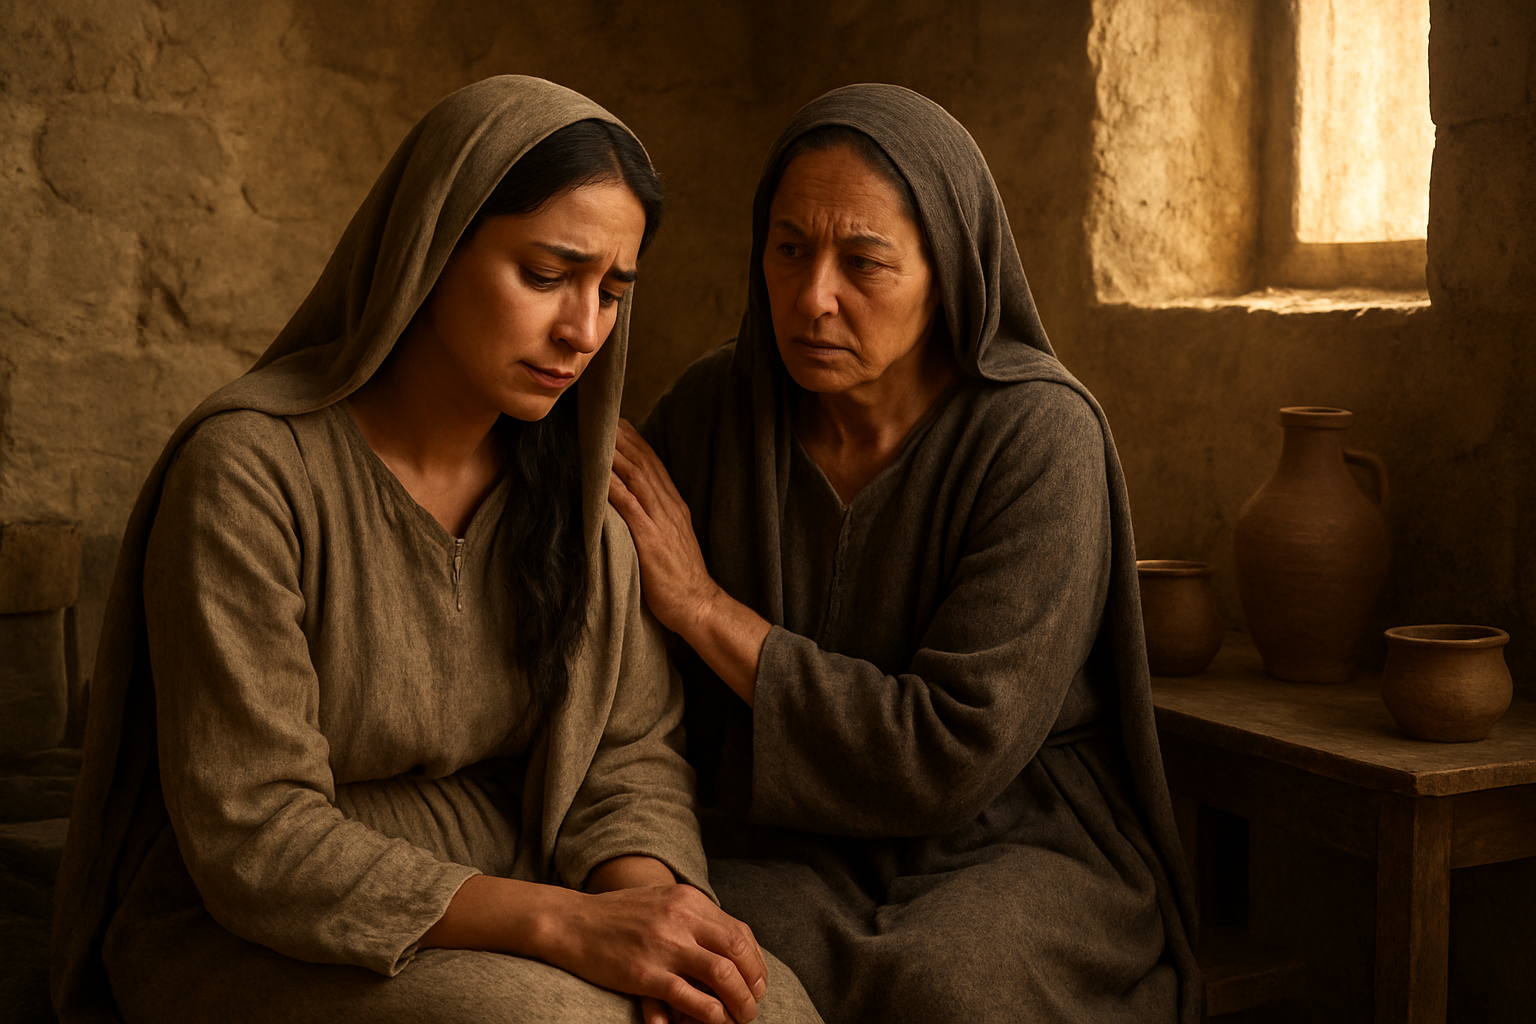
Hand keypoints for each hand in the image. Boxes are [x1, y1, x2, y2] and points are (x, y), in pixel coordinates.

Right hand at [421, 871, 765, 1022]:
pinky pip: (691, 998)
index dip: (755, 962)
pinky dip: (711, 1014)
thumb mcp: (660, 901)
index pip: (740, 931)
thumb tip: (725, 941)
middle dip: (754, 983)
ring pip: (723, 975)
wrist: (571, 922)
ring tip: (741, 1018)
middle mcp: (682, 918)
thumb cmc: (615, 915)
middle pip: (739, 952)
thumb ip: (692, 916)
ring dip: (740, 1001)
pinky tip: (715, 1023)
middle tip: (754, 1004)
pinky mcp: (646, 973)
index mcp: (689, 900)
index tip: (757, 982)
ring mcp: (664, 945)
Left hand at [608, 418, 718, 634]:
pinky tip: (598, 474)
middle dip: (622, 438)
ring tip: (596, 434)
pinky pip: (629, 506)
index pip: (654, 464)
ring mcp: (661, 521)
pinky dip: (613, 486)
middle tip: (600, 416)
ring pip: (637, 477)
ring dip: (615, 454)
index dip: (634, 441)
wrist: (699, 605)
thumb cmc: (680, 579)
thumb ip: (656, 519)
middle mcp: (669, 507)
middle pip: (644, 462)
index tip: (616, 423)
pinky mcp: (651, 539)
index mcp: (675, 506)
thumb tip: (634, 505)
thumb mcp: (672, 540)